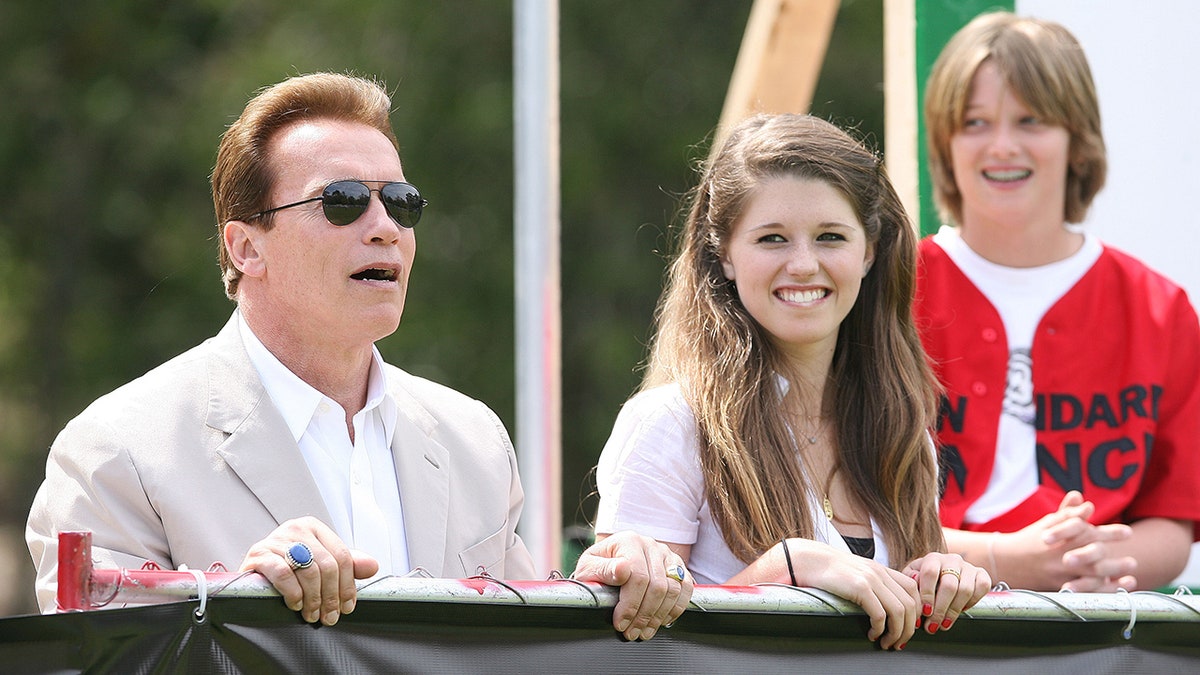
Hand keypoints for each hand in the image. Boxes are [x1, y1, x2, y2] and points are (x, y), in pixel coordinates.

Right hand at [239, 517, 379, 624]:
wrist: (252, 572)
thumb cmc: (289, 567)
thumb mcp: (320, 563)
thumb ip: (346, 565)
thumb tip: (372, 567)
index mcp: (314, 528)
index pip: (341, 556)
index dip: (347, 585)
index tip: (347, 606)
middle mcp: (296, 529)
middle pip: (327, 565)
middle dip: (331, 596)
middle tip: (329, 616)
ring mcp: (276, 540)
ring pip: (308, 570)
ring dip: (313, 599)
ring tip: (313, 614)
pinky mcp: (259, 554)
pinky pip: (283, 573)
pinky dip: (293, 592)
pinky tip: (296, 604)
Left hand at [573, 531, 692, 640]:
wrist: (610, 560)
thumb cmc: (598, 566)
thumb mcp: (589, 567)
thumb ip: (602, 569)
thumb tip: (622, 570)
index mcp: (629, 541)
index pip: (638, 576)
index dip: (630, 605)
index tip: (620, 623)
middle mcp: (651, 545)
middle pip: (658, 586)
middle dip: (644, 615)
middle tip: (632, 632)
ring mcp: (667, 555)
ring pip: (673, 590)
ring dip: (659, 616)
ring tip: (644, 631)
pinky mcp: (678, 566)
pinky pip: (686, 589)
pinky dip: (676, 609)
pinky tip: (661, 621)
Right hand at [780, 538, 918, 649]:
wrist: (808, 560)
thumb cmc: (828, 571)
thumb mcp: (857, 573)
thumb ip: (873, 584)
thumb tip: (884, 606)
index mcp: (882, 569)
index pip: (913, 590)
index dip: (916, 611)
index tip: (907, 627)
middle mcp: (880, 573)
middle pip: (910, 604)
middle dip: (908, 629)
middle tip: (899, 643)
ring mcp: (871, 579)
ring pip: (899, 611)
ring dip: (896, 633)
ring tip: (887, 643)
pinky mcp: (859, 587)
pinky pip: (880, 614)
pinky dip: (880, 630)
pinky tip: (872, 635)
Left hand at [902, 553, 989, 634]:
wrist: (942, 574)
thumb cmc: (925, 579)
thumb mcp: (912, 578)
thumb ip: (910, 581)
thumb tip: (914, 583)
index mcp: (933, 558)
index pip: (930, 573)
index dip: (928, 594)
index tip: (925, 612)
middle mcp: (952, 560)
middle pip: (949, 585)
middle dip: (941, 609)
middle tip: (933, 625)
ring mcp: (968, 567)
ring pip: (965, 590)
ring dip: (954, 611)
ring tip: (944, 625)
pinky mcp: (982, 574)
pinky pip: (982, 588)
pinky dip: (972, 602)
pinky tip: (961, 611)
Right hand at [994, 492, 1134, 589]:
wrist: (1005, 562)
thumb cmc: (1031, 540)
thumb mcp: (1047, 524)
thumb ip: (1067, 513)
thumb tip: (1084, 500)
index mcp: (1059, 537)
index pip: (1086, 532)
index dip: (1108, 533)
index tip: (1128, 533)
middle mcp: (1060, 555)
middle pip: (1091, 554)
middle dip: (1114, 556)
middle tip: (1133, 558)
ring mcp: (1059, 572)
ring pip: (1091, 574)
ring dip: (1113, 573)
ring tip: (1130, 571)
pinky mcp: (1058, 587)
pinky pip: (1085, 590)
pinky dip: (1103, 590)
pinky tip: (1117, 586)